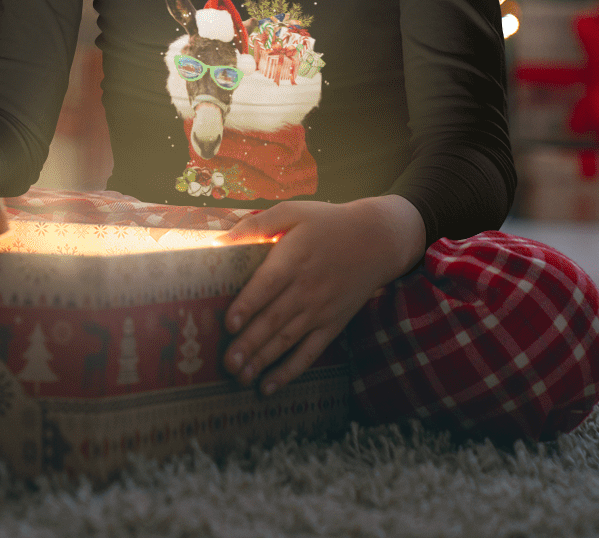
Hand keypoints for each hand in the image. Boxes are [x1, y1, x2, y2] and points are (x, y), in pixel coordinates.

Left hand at [218, 194, 426, 394]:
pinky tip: (268, 386)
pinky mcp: (332, 325)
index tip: (229, 323)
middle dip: (249, 344)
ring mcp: (320, 310)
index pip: (267, 285)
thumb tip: (220, 240)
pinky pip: (309, 352)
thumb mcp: (294, 212)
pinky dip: (289, 371)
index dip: (248, 305)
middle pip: (274, 320)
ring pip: (287, 340)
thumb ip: (257, 224)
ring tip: (239, 378)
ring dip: (262, 361)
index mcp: (294, 259)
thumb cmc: (329, 223)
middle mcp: (306, 289)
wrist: (379, 240)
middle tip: (226, 363)